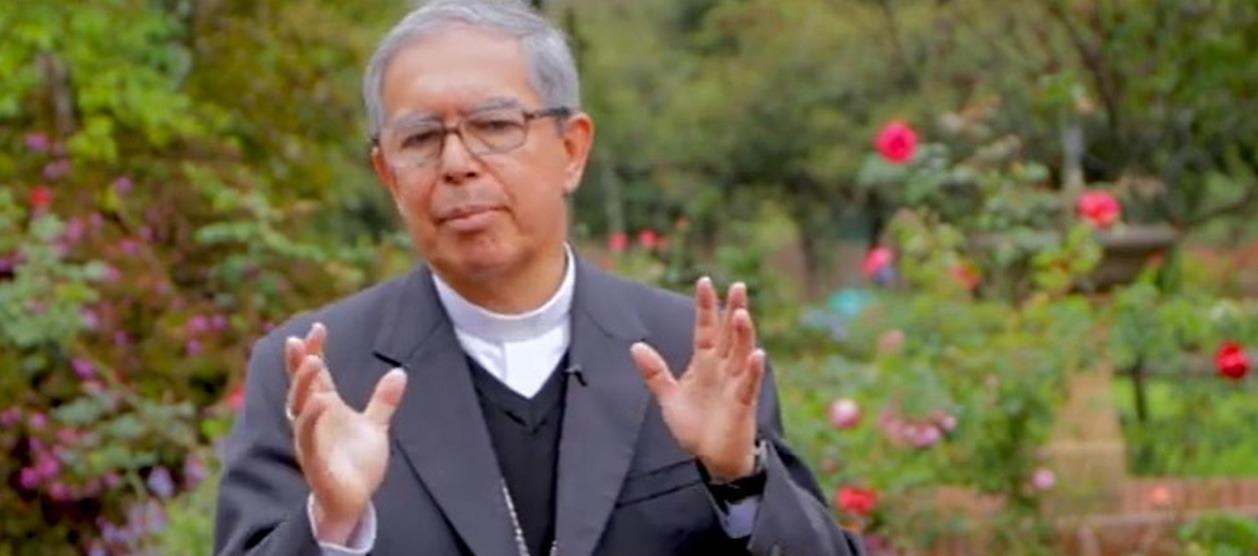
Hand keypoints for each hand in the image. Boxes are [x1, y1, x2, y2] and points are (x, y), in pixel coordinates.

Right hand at [285, 322, 407, 544]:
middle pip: (300, 387)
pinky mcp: (315, 462)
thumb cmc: (357, 463)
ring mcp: (311, 441)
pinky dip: (312, 419)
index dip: (313, 351)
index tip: (317, 328)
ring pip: (298, 409)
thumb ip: (384, 400)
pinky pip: (308, 438)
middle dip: (297, 363)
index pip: (315, 375)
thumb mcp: (375, 426)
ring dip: (302, 385)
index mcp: (325, 409)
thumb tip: (400, 371)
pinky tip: (320, 401)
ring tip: (311, 362)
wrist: (354, 502)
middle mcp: (313, 422)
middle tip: (299, 340)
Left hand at [630, 278, 764, 481]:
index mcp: (705, 363)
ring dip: (742, 334)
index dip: (705, 307)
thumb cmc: (695, 428)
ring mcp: (735, 384)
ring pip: (741, 353)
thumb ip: (655, 373)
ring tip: (742, 313)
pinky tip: (757, 354)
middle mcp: (723, 368)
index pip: (705, 328)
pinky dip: (753, 370)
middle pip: (728, 334)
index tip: (704, 282)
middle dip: (732, 310)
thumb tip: (635, 346)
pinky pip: (749, 384)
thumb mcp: (669, 398)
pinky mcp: (742, 403)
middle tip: (737, 286)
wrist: (713, 459)